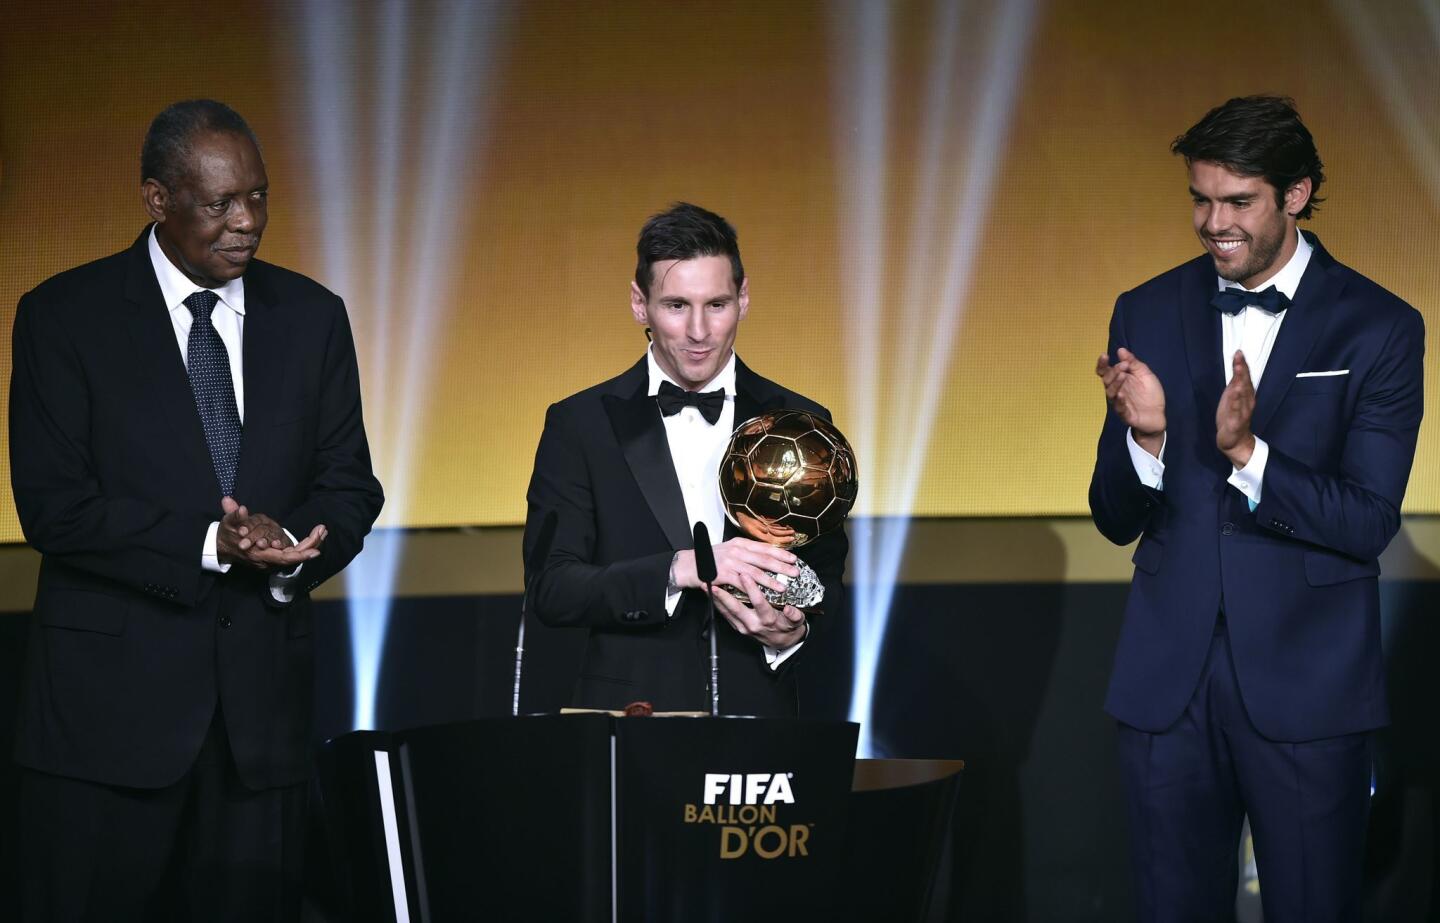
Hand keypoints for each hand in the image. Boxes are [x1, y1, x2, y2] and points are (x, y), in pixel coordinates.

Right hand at [218, 497, 326, 570]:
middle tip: (323, 531)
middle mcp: (268, 561)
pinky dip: (304, 545)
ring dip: (310, 544)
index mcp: (259, 556)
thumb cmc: (227, 534)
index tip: (315, 551)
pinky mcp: (273, 556)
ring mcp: (271, 560)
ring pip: (295, 555)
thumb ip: (235, 516)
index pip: (284, 558)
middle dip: (310, 545)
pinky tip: (314, 536)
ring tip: (322, 530)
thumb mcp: (228, 524)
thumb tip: (240, 508)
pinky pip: (292, 552)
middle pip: (294, 557)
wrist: (221, 546)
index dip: (300, 555)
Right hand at [670, 538, 799, 593]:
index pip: (764, 547)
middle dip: (781, 565)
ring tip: (784, 585)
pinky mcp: (724, 574)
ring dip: (772, 579)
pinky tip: (764, 592)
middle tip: (795, 571)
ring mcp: (731, 562)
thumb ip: (745, 552)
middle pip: (764, 558)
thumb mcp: (729, 550)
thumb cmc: (709, 559)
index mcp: (739, 543)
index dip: (780, 552)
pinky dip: (756, 588)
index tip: (793, 557)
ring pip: (756, 571)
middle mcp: (737, 550)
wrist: (689, 564)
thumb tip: (763, 555)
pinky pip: (744, 582)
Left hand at [712, 572, 807, 648]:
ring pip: (726, 612)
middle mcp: (753, 624)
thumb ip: (794, 615)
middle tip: (714, 584)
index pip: (758, 602)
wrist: (782, 642)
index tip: (745, 575)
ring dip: (716, 599)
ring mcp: (742, 626)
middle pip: (736, 608)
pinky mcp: (737, 626)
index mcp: (767, 619)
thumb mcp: (797, 622)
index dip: (751, 589)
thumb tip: (790, 609)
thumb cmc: (787, 627)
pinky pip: (724, 615)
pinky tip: (710, 594)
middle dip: (724, 595)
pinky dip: (716, 604)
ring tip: (706, 586)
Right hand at [1097, 347, 1165, 455]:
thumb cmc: (1150, 393)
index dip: (1102, 364)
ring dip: (1115, 383)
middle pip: (1106, 380)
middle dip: (1113, 371)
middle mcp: (1116, 390)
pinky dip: (1119, 401)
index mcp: (1119, 380)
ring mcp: (1119, 402)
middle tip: (1124, 365)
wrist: (1158, 414)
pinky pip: (1119, 408)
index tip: (1105, 355)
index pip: (1105, 371)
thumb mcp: (1145, 374)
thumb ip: (1133, 363)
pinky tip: (1122, 394)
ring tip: (1123, 375)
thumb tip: (1121, 350)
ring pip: (1110, 393)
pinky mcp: (1125, 414)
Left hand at [1216, 351, 1256, 467]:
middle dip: (1242, 369)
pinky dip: (1236, 401)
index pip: (1244, 377)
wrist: (1234, 441)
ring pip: (1243, 395)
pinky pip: (1236, 411)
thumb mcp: (1232, 398)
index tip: (1239, 352)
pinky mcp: (1236, 422)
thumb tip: (1237, 366)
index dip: (1242, 365)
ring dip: (1241, 381)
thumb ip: (1235, 383)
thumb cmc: (1232, 417)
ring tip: (1239, 370)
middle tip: (1239, 356)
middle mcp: (1247, 401)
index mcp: (1245, 395)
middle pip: (1245, 383)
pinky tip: (1235, 393)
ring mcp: (1243, 411)